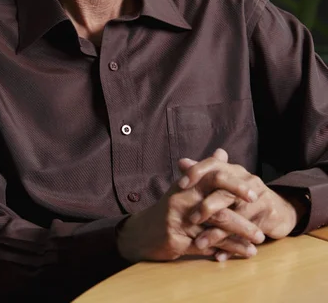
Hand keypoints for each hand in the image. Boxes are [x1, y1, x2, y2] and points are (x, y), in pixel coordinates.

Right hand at [116, 149, 264, 262]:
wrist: (141, 232)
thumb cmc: (170, 208)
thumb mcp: (184, 186)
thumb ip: (205, 171)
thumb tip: (222, 152)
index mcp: (187, 184)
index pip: (214, 177)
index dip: (235, 185)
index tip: (254, 193)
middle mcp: (182, 199)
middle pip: (217, 205)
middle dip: (243, 216)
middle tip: (262, 222)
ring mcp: (178, 221)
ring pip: (215, 228)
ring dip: (240, 236)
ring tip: (259, 240)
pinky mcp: (177, 240)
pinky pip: (208, 246)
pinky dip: (228, 249)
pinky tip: (244, 252)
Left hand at [180, 152, 299, 256]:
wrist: (278, 210)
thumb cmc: (245, 196)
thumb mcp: (226, 184)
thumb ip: (204, 175)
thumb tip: (181, 162)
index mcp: (233, 170)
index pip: (213, 165)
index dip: (196, 172)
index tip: (180, 185)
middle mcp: (246, 179)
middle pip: (224, 191)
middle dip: (206, 207)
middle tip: (191, 219)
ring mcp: (258, 197)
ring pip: (234, 216)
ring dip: (215, 233)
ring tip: (199, 243)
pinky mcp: (268, 215)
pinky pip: (246, 233)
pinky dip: (231, 246)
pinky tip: (219, 255)